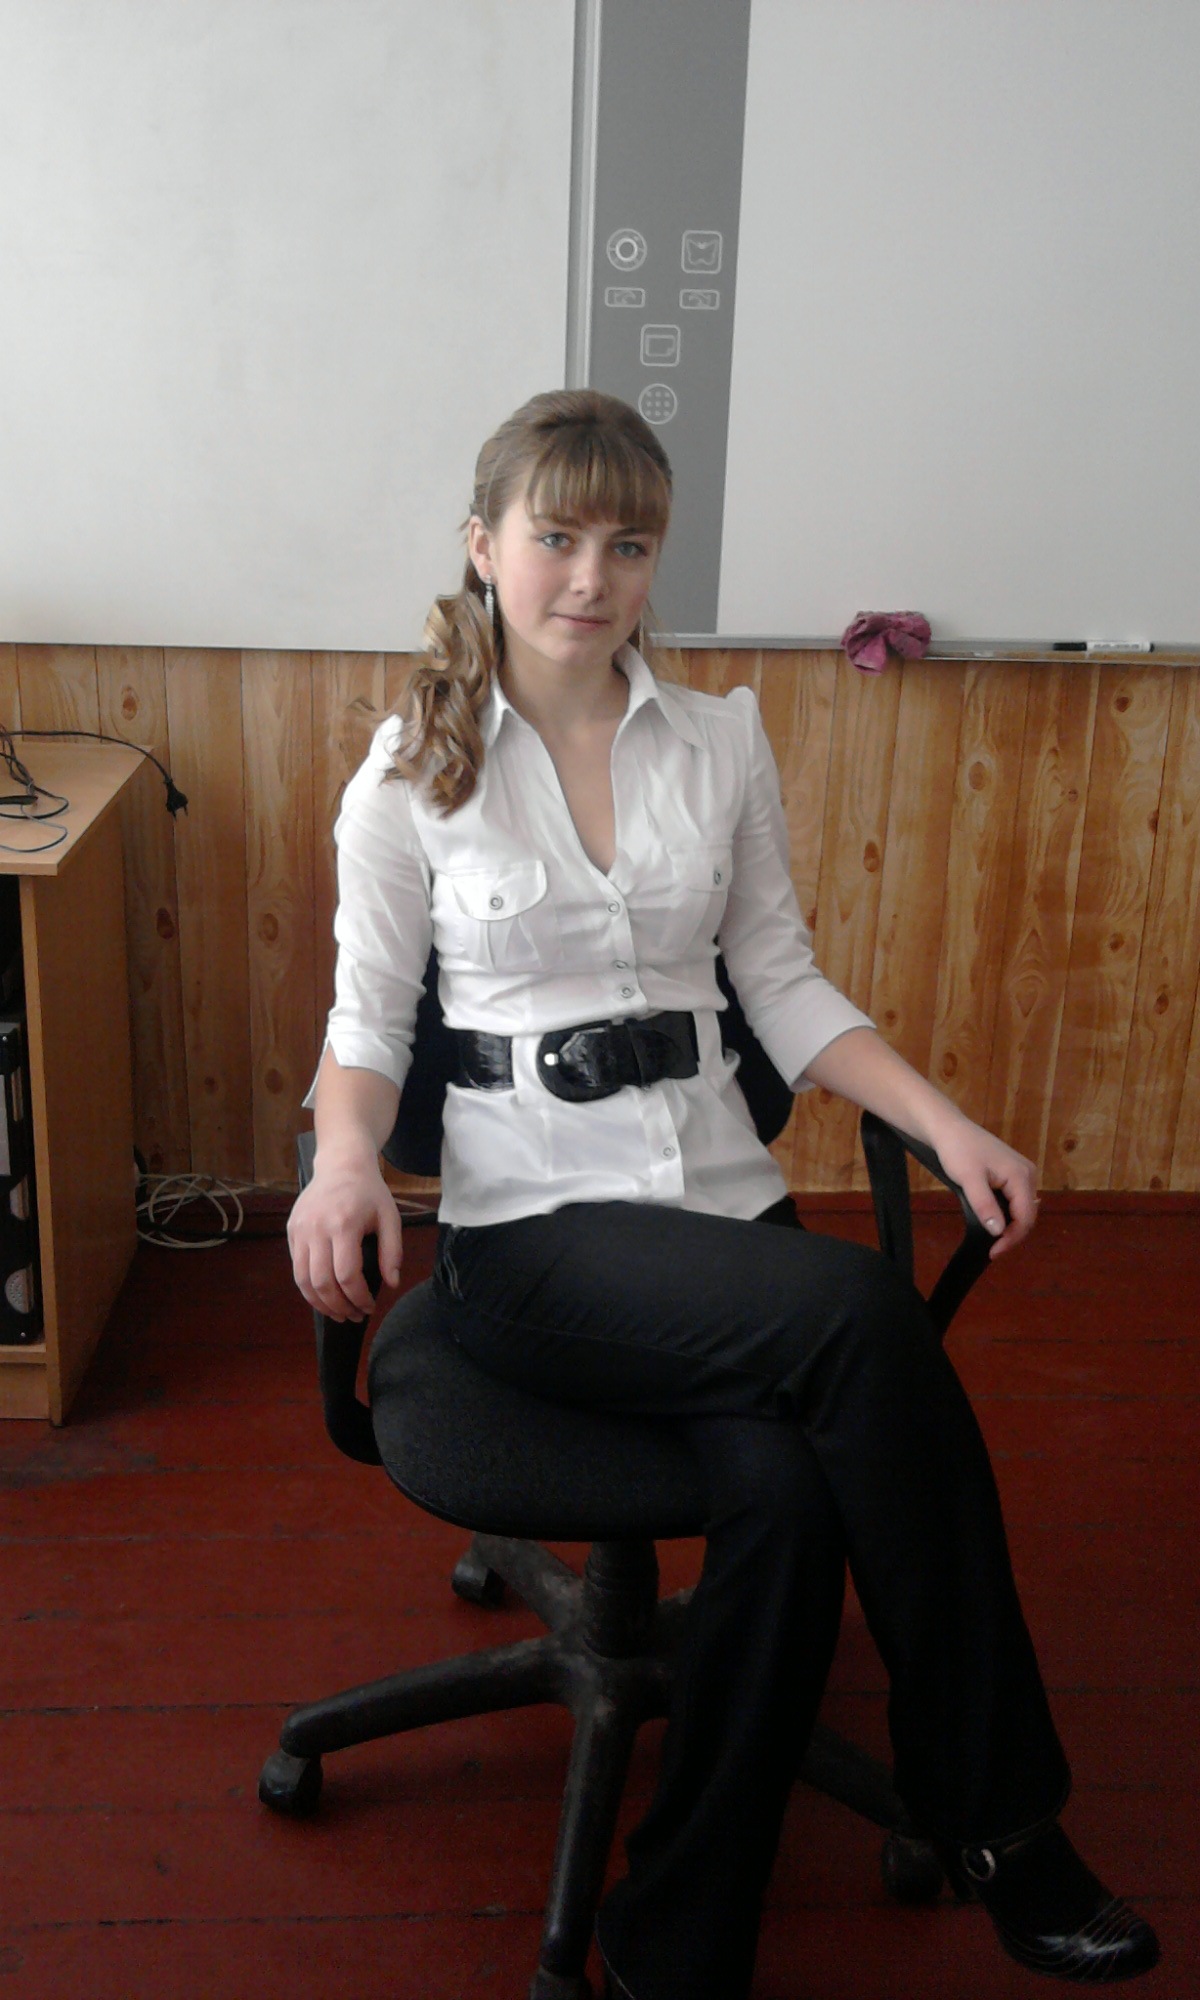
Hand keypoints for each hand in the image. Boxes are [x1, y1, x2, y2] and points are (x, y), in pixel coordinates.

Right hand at [287, 1153, 404, 1319]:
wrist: (341, 1165)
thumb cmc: (369, 1193)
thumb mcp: (390, 1218)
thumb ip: (392, 1252)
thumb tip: (392, 1284)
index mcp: (344, 1224)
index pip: (347, 1274)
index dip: (359, 1298)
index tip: (370, 1307)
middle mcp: (317, 1228)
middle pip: (322, 1282)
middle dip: (339, 1307)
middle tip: (354, 1316)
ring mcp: (300, 1230)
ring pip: (303, 1280)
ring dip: (320, 1303)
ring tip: (338, 1314)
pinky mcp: (292, 1231)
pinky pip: (296, 1268)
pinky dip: (309, 1288)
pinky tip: (325, 1296)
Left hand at [924, 1112, 1039, 1258]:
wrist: (948, 1128)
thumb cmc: (958, 1150)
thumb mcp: (969, 1180)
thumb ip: (985, 1205)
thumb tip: (999, 1231)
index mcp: (1021, 1176)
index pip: (1025, 1217)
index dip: (1012, 1238)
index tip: (993, 1252)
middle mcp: (1028, 1174)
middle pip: (1027, 1214)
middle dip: (1012, 1234)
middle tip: (992, 1250)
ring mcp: (1021, 1173)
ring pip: (1022, 1208)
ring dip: (1010, 1225)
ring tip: (993, 1240)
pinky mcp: (1012, 1173)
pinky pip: (1015, 1199)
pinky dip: (1006, 1214)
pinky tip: (994, 1222)